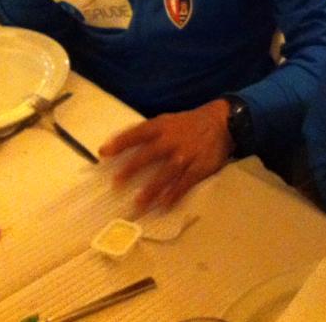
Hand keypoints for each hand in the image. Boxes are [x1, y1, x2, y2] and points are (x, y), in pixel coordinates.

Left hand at [99, 99, 232, 214]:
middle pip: (149, 155)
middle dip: (132, 169)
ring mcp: (186, 155)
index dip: (120, 142)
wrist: (222, 122)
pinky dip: (174, 194)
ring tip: (138, 203)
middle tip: (116, 183)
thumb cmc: (188, 124)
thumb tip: (121, 146)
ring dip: (152, 189)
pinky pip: (185, 183)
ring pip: (166, 173)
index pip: (137, 133)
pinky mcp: (199, 167)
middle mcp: (172, 140)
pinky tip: (164, 205)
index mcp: (162, 126)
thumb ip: (147, 133)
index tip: (103, 153)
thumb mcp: (167, 121)